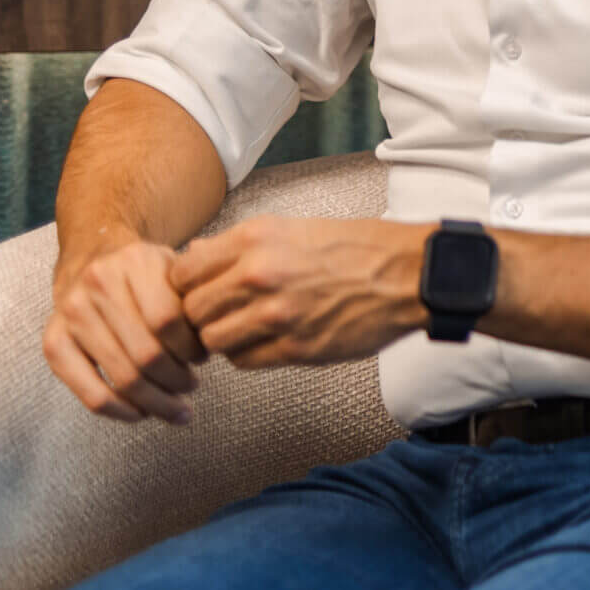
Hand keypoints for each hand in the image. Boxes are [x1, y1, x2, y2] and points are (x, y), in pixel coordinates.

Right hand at [45, 236, 205, 424]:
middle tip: (192, 388)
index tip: (205, 358)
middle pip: (146, 353)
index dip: (192, 348)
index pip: (168, 320)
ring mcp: (71, 314)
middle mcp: (98, 284)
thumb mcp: (174, 268)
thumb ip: (197, 296)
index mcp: (135, 261)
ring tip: (176, 407)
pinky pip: (89, 392)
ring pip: (121, 377)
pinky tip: (142, 414)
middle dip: (177, 381)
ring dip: (155, 401)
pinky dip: (120, 411)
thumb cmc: (146, 273)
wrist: (93, 256)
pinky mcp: (53, 343)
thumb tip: (218, 337)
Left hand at [170, 217, 428, 368]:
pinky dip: (248, 355)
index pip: (182, 273)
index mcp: (255, 239)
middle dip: (200, 319)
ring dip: (223, 340)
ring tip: (244, 331)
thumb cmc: (354, 247)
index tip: (196, 293)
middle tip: (218, 317)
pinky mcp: (295, 348)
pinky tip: (266, 341)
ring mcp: (276, 314)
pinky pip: (244, 361)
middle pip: (191, 312)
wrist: (407, 273)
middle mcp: (259, 275)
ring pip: (213, 342)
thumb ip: (237, 246)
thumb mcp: (291, 228)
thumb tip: (193, 256)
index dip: (183, 288)